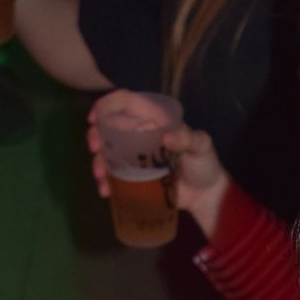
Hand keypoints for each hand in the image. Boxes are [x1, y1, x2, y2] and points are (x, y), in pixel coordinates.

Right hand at [88, 92, 228, 230]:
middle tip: (94, 148)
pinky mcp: (135, 177)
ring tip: (100, 174)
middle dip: (96, 135)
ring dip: (98, 161)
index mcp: (155, 121)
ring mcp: (136, 157)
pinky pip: (115, 176)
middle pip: (111, 128)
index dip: (108, 105)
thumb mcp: (202, 146)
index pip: (128, 104)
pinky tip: (106, 190)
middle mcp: (141, 135)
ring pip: (108, 153)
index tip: (95, 118)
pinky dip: (106, 182)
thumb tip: (166, 137)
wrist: (206, 196)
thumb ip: (189, 139)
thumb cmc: (205, 165)